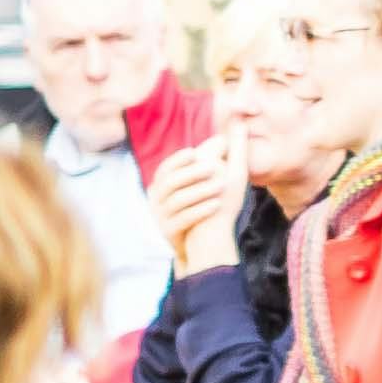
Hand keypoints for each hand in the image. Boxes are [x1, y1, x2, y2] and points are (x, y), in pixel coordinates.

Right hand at [149, 142, 242, 262]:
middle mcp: (157, 200)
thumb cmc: (203, 208)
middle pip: (169, 183)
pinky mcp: (169, 232)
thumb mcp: (204, 185)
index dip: (177, 160)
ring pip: (176, 201)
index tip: (194, 151)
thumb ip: (211, 162)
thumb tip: (224, 137)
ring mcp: (161, 217)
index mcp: (162, 186)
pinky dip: (200, 210)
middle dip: (191, 173)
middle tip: (214, 167)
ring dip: (199, 191)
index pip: (165, 169)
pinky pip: (182, 220)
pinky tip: (217, 205)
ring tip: (222, 185)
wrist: (199, 245)